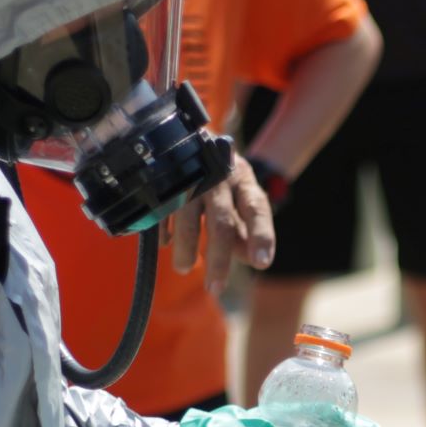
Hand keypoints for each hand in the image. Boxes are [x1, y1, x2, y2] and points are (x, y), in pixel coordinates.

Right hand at [165, 150, 274, 294]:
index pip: (256, 209)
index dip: (261, 236)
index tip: (262, 264)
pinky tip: (166, 245)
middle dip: (219, 258)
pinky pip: (163, 208)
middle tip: (215, 288)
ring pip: (188, 217)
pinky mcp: (166, 178)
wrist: (191, 138)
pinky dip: (165, 230)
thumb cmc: (223, 182)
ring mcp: (191, 175)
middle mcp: (219, 176)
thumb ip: (247, 232)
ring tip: (184, 269)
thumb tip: (252, 259)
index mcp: (244, 181)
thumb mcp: (241, 200)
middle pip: (222, 222)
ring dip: (186, 247)